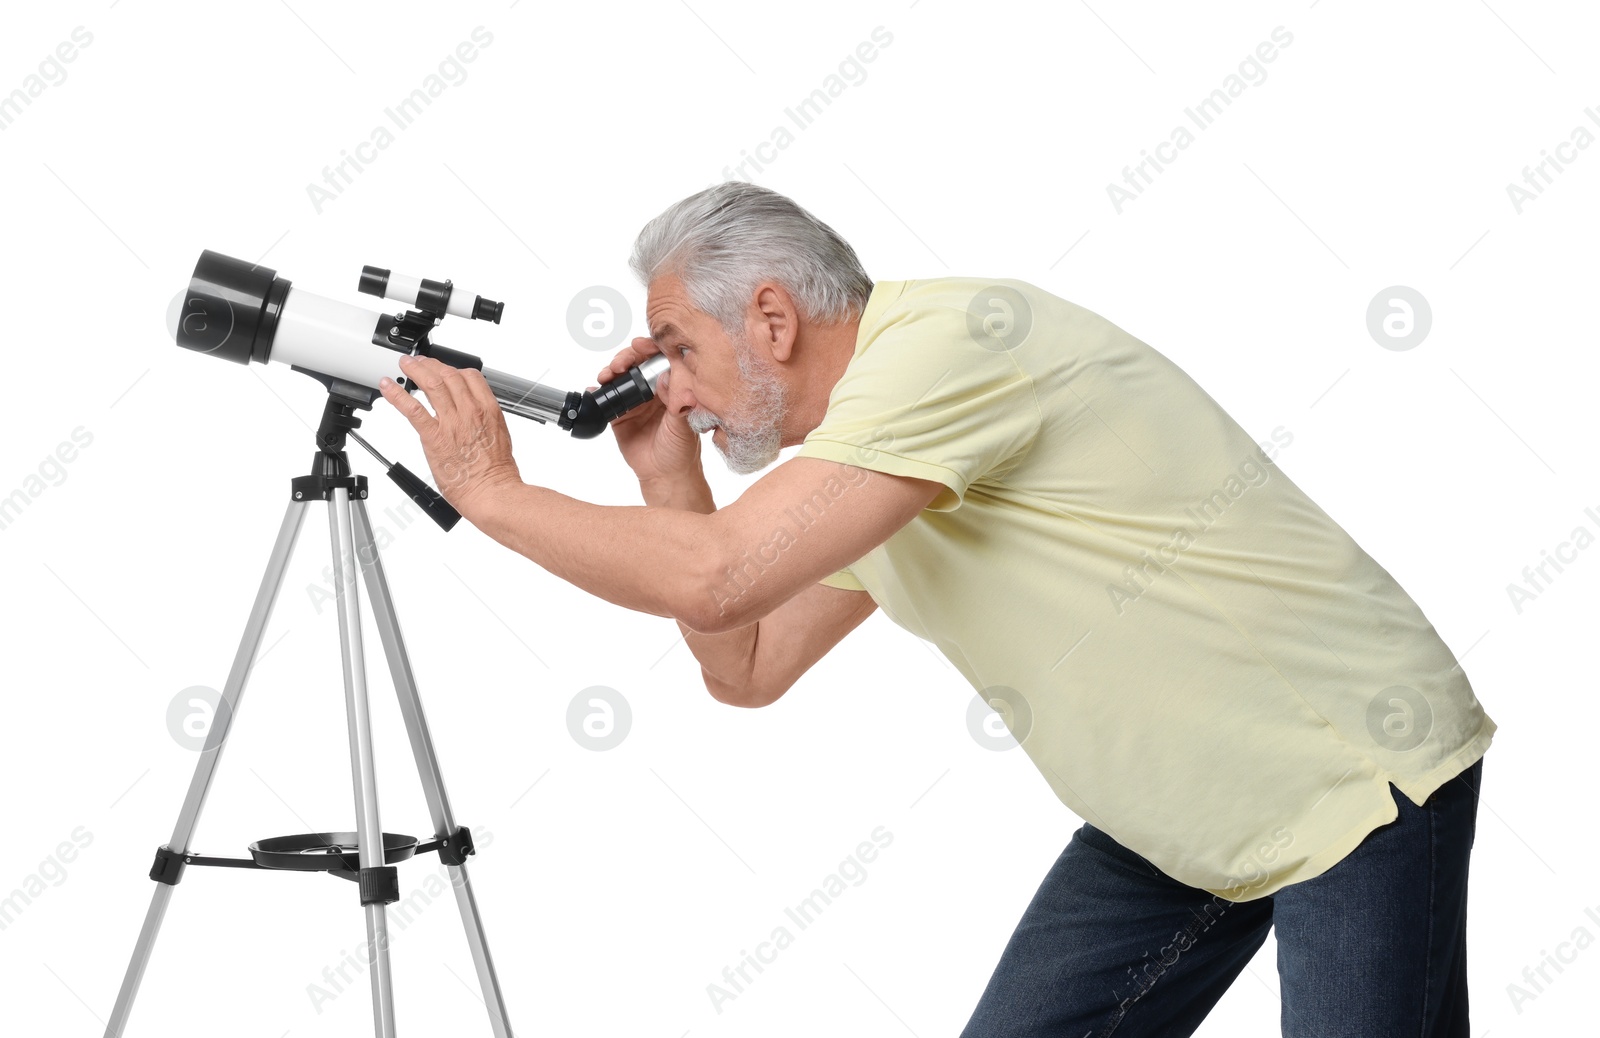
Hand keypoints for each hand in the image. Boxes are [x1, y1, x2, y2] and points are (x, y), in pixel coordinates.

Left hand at [378, 355, 521, 520]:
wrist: (491, 492)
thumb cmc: (496, 472)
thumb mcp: (499, 437)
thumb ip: (484, 422)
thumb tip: (473, 417)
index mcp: (488, 410)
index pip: (471, 376)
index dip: (453, 368)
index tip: (443, 369)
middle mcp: (470, 411)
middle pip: (449, 375)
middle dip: (431, 364)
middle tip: (420, 363)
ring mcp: (452, 422)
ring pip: (431, 384)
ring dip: (415, 370)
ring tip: (405, 366)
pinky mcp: (434, 436)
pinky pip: (412, 409)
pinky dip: (397, 395)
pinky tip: (387, 387)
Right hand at [595, 337, 702, 486]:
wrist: (664, 475)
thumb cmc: (681, 449)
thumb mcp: (683, 423)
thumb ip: (677, 400)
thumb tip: (667, 376)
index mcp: (672, 386)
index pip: (660, 358)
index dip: (650, 347)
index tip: (641, 345)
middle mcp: (652, 389)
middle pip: (637, 362)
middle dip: (627, 357)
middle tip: (621, 364)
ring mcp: (634, 400)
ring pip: (620, 377)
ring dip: (611, 371)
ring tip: (608, 375)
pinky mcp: (619, 414)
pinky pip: (606, 398)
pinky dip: (598, 391)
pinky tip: (596, 389)